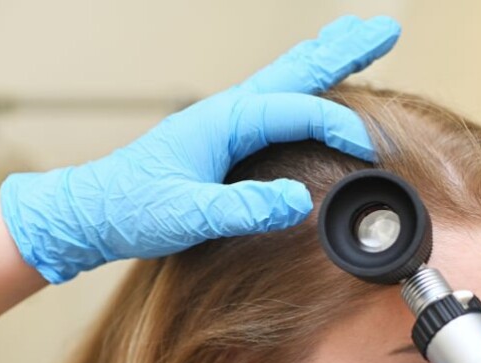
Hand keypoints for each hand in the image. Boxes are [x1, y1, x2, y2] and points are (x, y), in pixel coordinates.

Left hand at [0, 15, 400, 282]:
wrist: (95, 211)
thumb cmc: (134, 210)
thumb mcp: (188, 215)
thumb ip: (242, 208)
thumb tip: (296, 202)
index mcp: (223, 121)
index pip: (296, 113)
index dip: (338, 128)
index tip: (371, 152)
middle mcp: (227, 111)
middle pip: (298, 70)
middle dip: (344, 51)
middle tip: (385, 28)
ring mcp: (226, 121)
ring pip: (287, 79)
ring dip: (327, 59)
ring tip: (358, 39)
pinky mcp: (223, 139)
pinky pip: (276, 102)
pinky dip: (304, 86)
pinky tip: (313, 92)